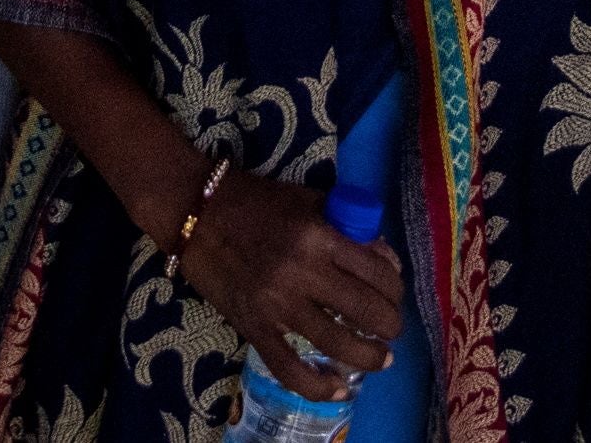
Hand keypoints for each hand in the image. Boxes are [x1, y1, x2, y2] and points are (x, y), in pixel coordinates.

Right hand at [176, 169, 406, 404]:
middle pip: (366, 311)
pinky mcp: (253, 326)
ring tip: (381, 359)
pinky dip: (316, 386)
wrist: (194, 210)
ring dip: (368, 357)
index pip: (377, 271)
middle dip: (390, 325)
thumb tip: (385, 262)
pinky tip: (338, 390)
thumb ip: (347, 227)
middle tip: (390, 328)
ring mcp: (276, 304)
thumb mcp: (307, 202)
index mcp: (318, 235)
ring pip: (337, 344)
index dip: (396, 288)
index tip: (394, 295)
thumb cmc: (255, 200)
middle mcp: (302, 272)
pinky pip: (288, 367)